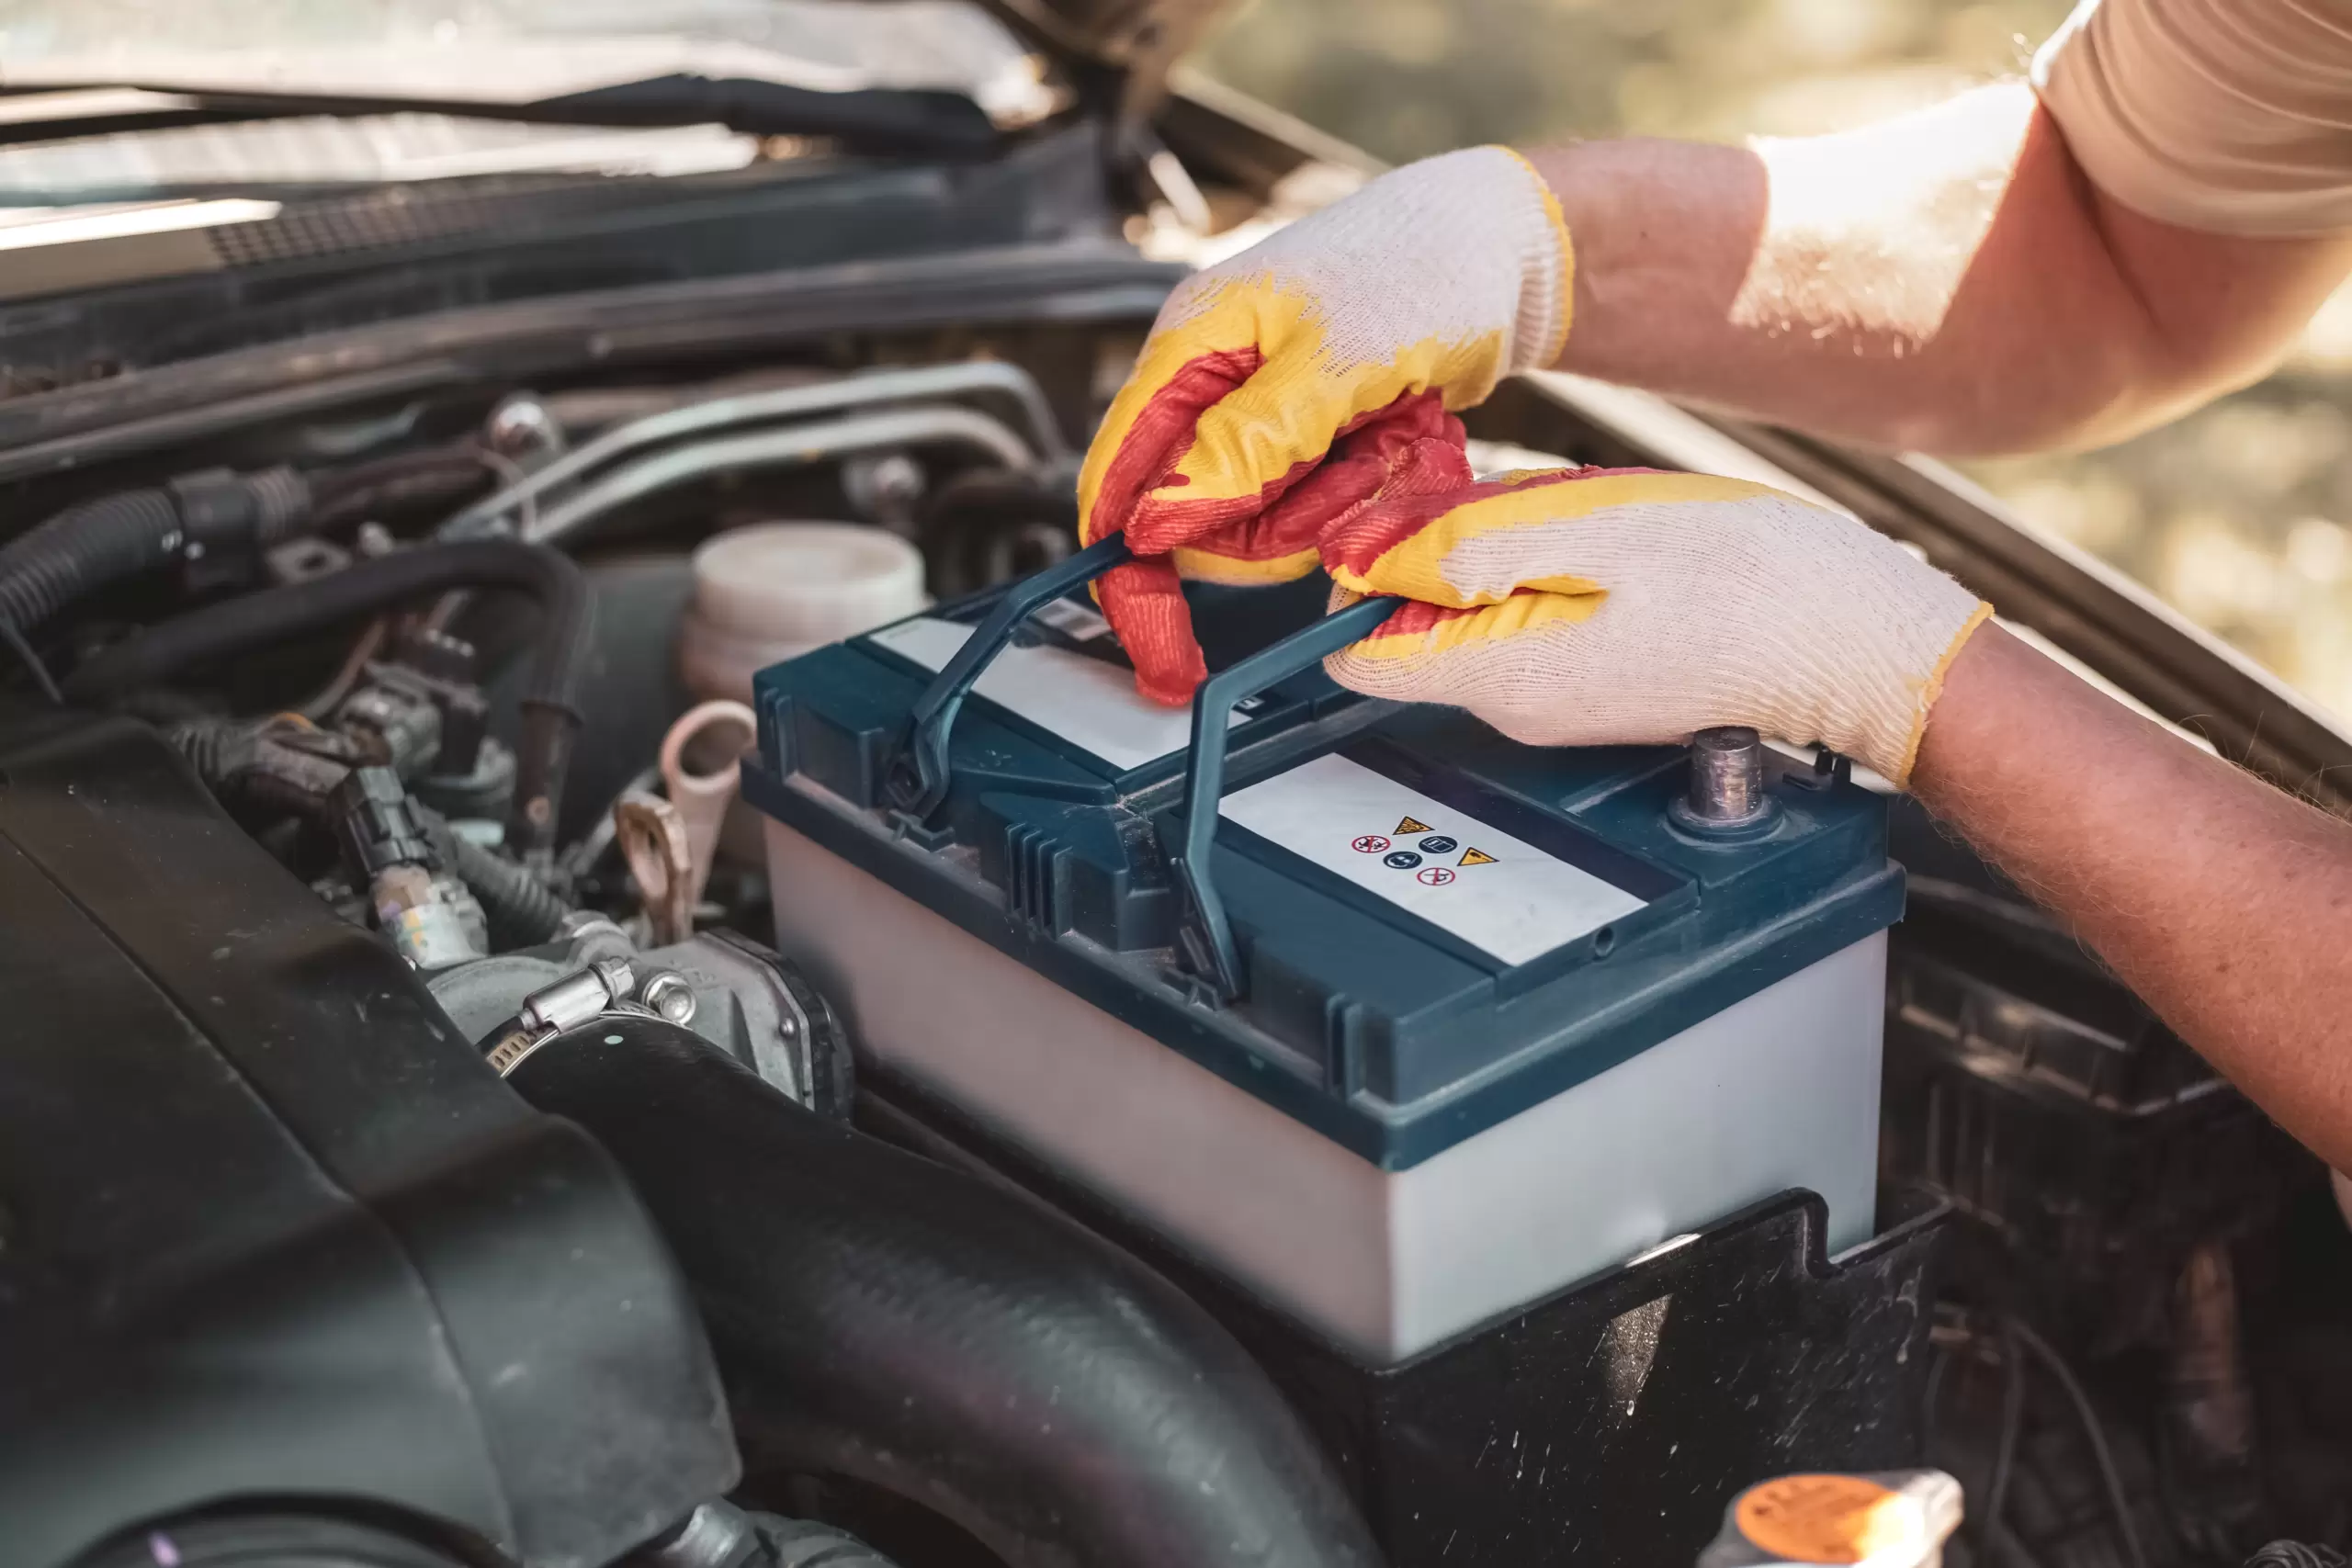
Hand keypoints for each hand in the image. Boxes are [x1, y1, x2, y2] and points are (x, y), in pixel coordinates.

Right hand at [1076, 146, 1573, 704]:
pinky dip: (1366, 489)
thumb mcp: (1335, 359)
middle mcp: (1212, 386)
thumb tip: (1157, 520)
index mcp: (1189, 347)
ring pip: (1266, 525)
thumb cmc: (1423, 266)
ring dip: (1337, 503)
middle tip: (1354, 465)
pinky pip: (1318, 508)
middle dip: (1281, 522)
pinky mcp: (1309, 438)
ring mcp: (1262, 416)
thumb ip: (1244, 443)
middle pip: (1200, 522)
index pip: (1117, 482)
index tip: (1164, 652)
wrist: (1505, 247)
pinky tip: (1401, 436)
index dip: (1131, 575)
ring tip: (1389, 434)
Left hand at [1318, 466, 1992, 784]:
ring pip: (1477, 603)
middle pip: (1416, 616)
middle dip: (1446, 543)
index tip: (1406, 513)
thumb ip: (1468, 548)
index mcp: (1502, 675)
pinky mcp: (1590, 676)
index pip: (1358, 649)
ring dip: (1508, 544)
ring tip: (1592, 518)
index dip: (1360, 573)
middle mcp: (1513, 705)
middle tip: (1532, 499)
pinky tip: (1616, 540)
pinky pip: (1533, 608)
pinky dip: (1553, 561)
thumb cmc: (1751, 581)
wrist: (1856, 639)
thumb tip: (1364, 558)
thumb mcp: (1595, 531)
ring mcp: (1553, 698)